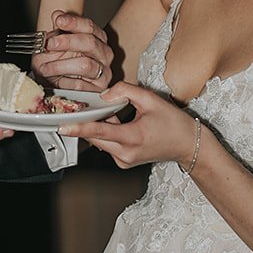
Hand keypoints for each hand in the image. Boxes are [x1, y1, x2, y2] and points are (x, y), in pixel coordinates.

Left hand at [32, 12, 113, 91]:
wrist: (55, 85)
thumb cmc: (58, 62)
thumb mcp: (54, 44)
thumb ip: (58, 30)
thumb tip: (57, 15)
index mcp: (96, 37)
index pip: (89, 26)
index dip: (73, 22)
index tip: (58, 20)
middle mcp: (104, 53)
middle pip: (90, 42)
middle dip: (68, 42)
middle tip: (50, 43)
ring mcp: (104, 71)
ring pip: (85, 65)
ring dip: (60, 66)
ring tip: (45, 68)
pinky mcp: (98, 89)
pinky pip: (80, 85)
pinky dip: (63, 82)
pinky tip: (55, 80)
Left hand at [61, 80, 199, 168]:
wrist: (188, 145)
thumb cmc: (173, 122)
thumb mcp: (151, 99)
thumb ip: (125, 91)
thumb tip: (104, 95)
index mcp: (132, 137)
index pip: (99, 132)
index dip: (79, 128)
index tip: (63, 126)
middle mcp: (125, 154)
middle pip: (95, 137)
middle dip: (91, 121)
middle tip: (90, 107)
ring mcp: (124, 160)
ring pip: (101, 141)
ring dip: (102, 126)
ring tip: (117, 114)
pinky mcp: (124, 162)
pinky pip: (109, 145)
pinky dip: (109, 133)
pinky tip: (122, 124)